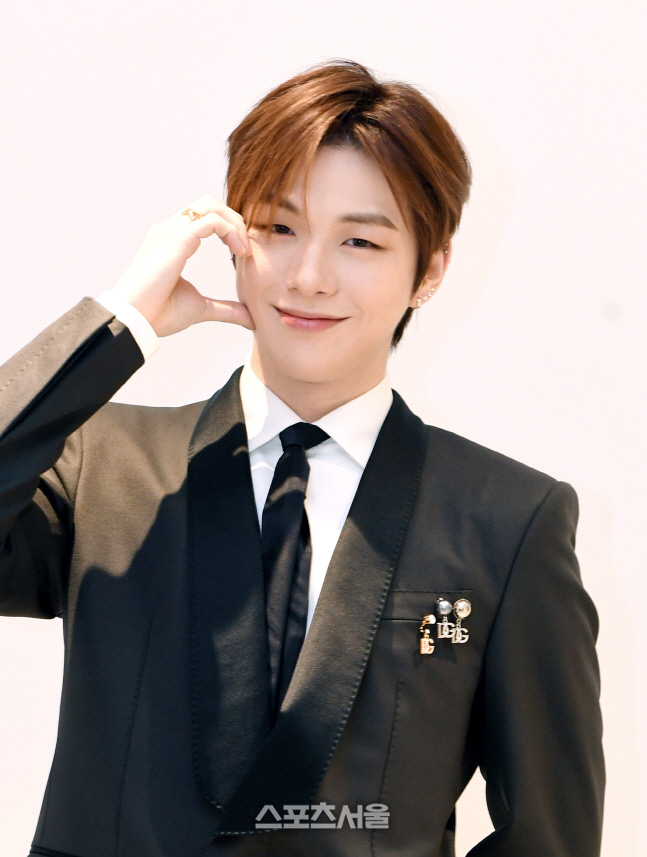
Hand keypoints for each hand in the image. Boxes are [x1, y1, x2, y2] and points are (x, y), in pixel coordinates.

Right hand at [111, 195, 253, 336]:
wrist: (135, 319)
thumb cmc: (158, 313)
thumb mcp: (201, 308)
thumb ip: (226, 309)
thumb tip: (249, 318)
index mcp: (172, 241)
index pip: (203, 216)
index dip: (228, 228)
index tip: (242, 253)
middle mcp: (170, 230)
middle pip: (208, 203)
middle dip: (234, 219)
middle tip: (246, 248)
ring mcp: (171, 231)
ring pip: (211, 205)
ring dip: (234, 223)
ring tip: (244, 250)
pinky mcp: (177, 239)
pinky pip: (212, 220)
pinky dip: (231, 231)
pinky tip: (239, 252)